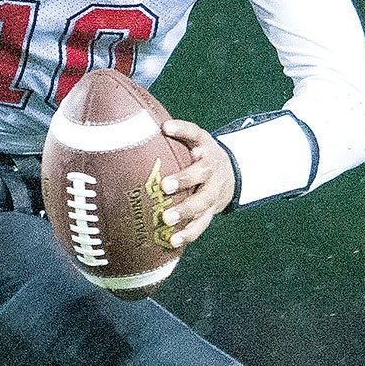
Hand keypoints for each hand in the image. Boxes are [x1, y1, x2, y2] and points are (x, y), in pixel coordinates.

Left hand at [160, 119, 233, 248]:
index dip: (183, 130)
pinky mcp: (211, 211)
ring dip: (185, 212)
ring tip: (166, 220)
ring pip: (203, 202)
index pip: (195, 135)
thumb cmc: (197, 157)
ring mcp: (214, 192)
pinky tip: (172, 241)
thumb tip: (134, 125)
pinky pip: (201, 224)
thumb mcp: (191, 142)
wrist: (230, 175)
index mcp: (204, 148)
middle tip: (164, 186)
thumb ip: (171, 136)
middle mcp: (212, 169)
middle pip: (201, 174)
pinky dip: (188, 233)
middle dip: (184, 179)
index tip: (166, 128)